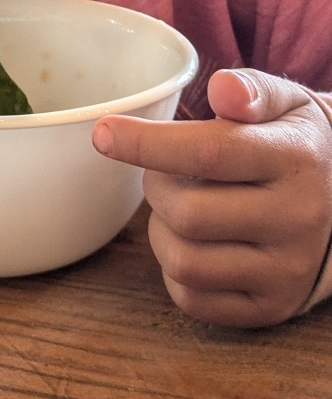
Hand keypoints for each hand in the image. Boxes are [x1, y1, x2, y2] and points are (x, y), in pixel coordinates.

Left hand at [92, 68, 331, 327]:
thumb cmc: (296, 145)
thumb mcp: (286, 104)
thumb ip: (252, 90)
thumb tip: (222, 89)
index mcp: (294, 160)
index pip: (207, 153)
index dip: (145, 143)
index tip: (102, 132)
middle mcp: (296, 220)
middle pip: (186, 212)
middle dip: (156, 186)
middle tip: (166, 172)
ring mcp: (285, 271)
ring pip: (183, 261)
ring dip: (161, 230)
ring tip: (180, 206)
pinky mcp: (270, 309)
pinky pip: (192, 299)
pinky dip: (175, 270)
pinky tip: (194, 242)